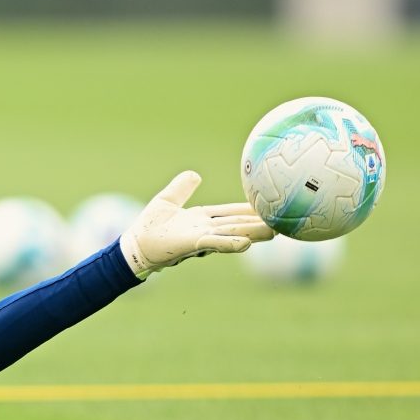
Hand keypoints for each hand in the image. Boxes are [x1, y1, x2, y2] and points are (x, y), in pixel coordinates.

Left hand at [119, 171, 273, 279]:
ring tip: (274, 232)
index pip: (231, 213)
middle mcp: (205, 229)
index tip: (271, 206)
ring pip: (231, 234)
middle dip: (260, 224)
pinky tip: (245, 243)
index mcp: (202, 219)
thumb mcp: (168, 199)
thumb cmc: (149, 226)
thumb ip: (182, 187)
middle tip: (285, 222)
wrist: (134, 245)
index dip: (250, 210)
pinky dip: (229, 243)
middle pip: (237, 224)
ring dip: (251, 234)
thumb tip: (194, 173)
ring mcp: (199, 238)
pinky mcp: (190, 245)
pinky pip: (213, 243)